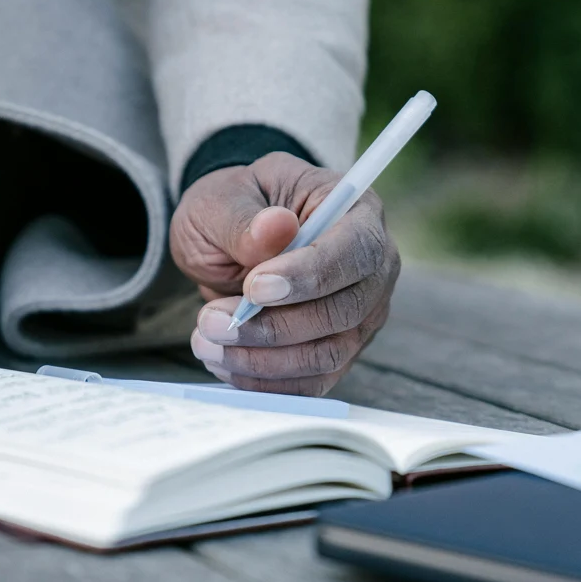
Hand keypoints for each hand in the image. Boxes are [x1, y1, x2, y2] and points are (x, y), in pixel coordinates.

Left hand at [169, 152, 399, 394]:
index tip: (254, 288)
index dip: (309, 275)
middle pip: (344, 311)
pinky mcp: (340, 350)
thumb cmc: (233, 209)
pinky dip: (266, 381)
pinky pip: (313, 381)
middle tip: (211, 322)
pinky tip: (224, 362)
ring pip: (328, 354)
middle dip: (275, 326)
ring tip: (207, 343)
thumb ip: (245, 219)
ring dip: (264, 359)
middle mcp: (373, 268)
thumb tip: (276, 228)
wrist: (228, 239)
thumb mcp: (222, 200)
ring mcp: (362, 315)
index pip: (354, 250)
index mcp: (355, 211)